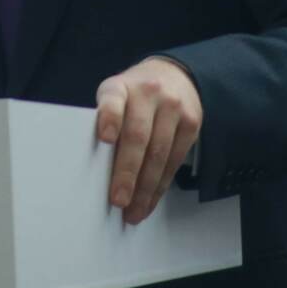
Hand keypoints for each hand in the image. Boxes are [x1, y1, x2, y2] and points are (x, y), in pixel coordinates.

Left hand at [95, 57, 201, 224]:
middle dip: (127, 172)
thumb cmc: (133, 96)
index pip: (113, 99)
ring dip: (145, 188)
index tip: (104, 138)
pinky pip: (175, 160)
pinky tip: (150, 200)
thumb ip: (106, 123)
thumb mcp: (115, 97)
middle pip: (138, 136)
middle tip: (118, 200)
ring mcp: (173, 107)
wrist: (173, 75)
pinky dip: (160, 185)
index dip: (110, 117)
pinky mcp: (191, 122)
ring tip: (134, 212)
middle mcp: (149, 93)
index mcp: (120, 86)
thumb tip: (95, 172)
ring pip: (159, 153)